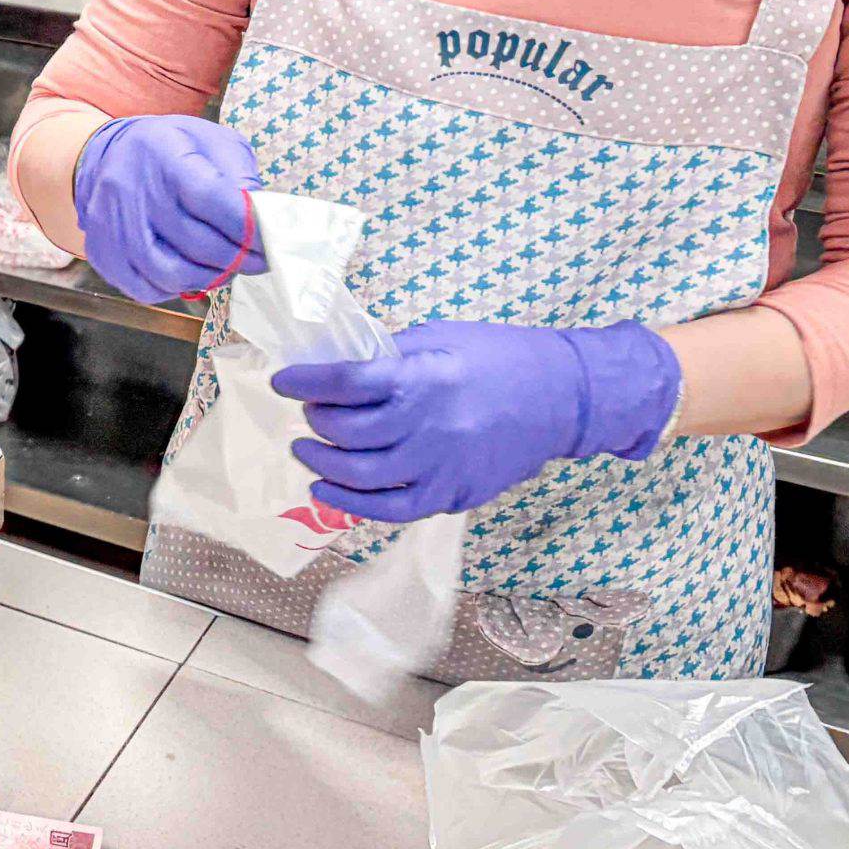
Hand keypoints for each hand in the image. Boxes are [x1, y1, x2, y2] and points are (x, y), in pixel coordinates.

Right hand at [72, 115, 264, 302]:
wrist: (105, 155)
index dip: (247, 226)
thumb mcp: (210, 140)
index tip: (270, 240)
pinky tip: (192, 273)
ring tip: (228, 269)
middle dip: (239, 258)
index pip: (211, 198)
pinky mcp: (103, 253)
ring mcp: (112, 227)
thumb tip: (260, 219)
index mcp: (163, 155)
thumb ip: (239, 174)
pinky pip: (148, 289)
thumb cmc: (168, 148)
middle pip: (196, 242)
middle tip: (258, 260)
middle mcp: (131, 191)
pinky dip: (178, 288)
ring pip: (173, 274)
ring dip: (211, 278)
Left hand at [276, 320, 680, 523]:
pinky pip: (389, 510)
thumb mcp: (441, 338)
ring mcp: (442, 466)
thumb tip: (335, 367)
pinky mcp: (453, 494)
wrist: (564, 398)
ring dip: (321, 462)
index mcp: (426, 377)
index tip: (284, 379)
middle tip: (309, 410)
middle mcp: (431, 425)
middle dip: (315, 419)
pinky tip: (325, 489)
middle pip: (347, 431)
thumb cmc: (500, 358)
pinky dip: (349, 503)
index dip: (305, 381)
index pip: (346, 381)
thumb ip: (389, 355)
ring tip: (307, 448)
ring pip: (359, 474)